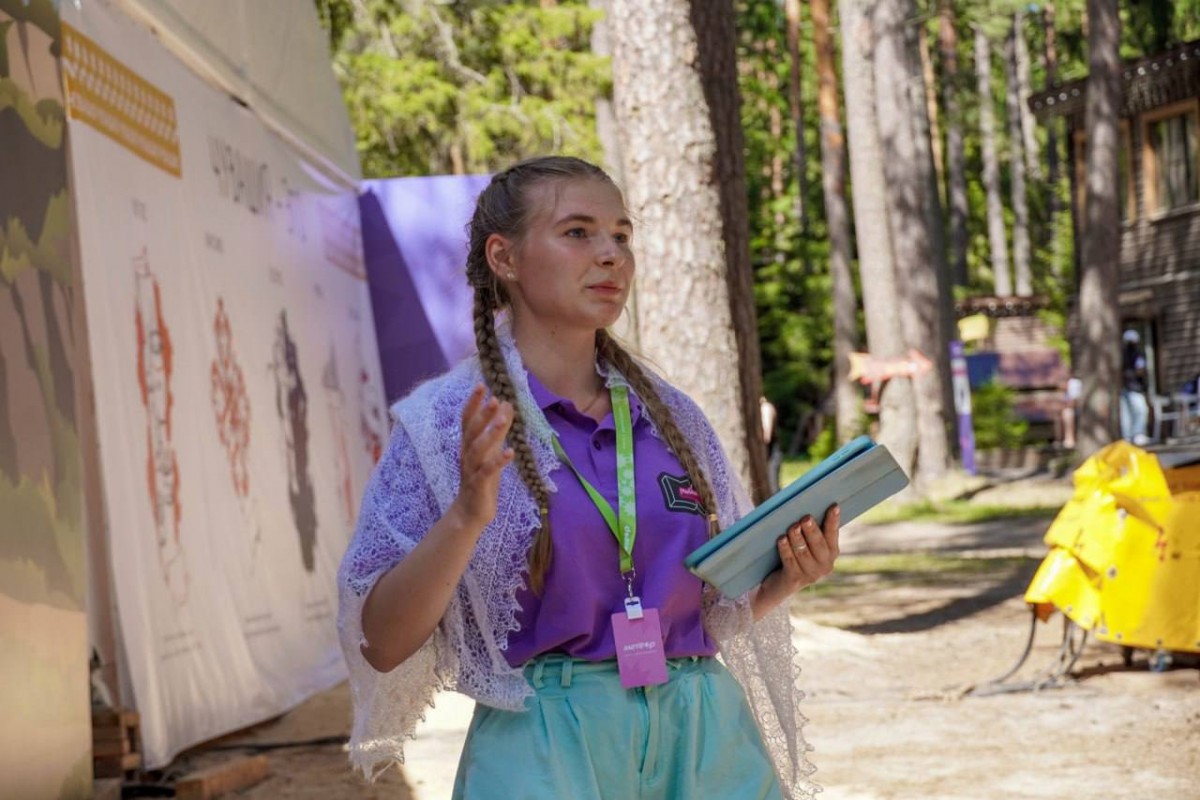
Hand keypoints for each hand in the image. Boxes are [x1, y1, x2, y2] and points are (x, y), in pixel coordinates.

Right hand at [451, 384, 514, 529]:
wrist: (470, 513)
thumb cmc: (481, 479)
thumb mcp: (491, 451)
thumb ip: (498, 429)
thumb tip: (507, 404)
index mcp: (468, 446)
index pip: (467, 420)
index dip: (472, 403)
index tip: (481, 385)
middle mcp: (466, 455)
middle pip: (471, 432)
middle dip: (482, 416)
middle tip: (494, 400)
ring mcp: (471, 470)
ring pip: (478, 450)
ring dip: (490, 435)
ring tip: (503, 421)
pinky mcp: (478, 485)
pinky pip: (487, 472)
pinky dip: (497, 462)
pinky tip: (510, 452)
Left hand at [752, 504, 840, 618]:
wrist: (776, 584)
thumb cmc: (792, 554)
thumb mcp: (804, 542)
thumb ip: (808, 528)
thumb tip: (804, 509)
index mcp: (831, 552)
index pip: (833, 533)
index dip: (833, 520)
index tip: (834, 506)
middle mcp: (825, 565)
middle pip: (818, 544)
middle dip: (812, 530)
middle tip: (806, 518)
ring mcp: (811, 575)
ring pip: (803, 552)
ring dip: (797, 538)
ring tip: (792, 527)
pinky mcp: (795, 580)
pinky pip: (790, 561)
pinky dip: (785, 549)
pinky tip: (781, 539)